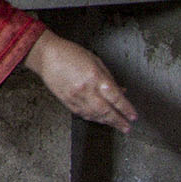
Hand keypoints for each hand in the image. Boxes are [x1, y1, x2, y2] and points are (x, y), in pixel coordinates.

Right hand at [23, 31, 137, 131]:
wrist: (47, 56)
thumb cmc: (71, 54)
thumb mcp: (95, 61)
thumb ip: (108, 78)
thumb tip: (120, 91)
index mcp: (95, 77)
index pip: (115, 98)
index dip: (126, 109)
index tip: (133, 116)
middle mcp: (86, 89)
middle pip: (106, 111)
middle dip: (118, 121)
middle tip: (127, 127)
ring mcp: (75, 97)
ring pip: (94, 115)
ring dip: (106, 122)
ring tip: (116, 125)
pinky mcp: (66, 101)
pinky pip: (82, 114)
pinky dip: (93, 118)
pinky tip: (99, 120)